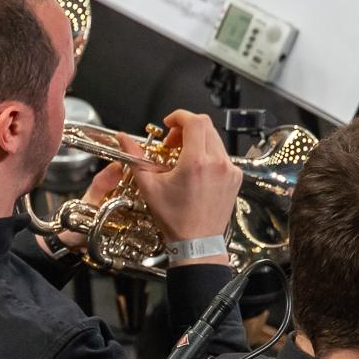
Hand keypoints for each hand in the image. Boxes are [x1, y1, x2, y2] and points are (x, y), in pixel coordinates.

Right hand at [130, 110, 241, 245]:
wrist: (197, 242)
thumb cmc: (175, 219)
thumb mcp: (149, 186)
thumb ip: (135, 157)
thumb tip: (124, 139)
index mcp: (196, 162)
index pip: (194, 121)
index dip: (179, 116)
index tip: (169, 123)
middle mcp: (216, 163)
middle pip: (205, 126)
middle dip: (186, 128)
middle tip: (172, 143)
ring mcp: (229, 170)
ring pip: (214, 140)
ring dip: (197, 141)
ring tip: (183, 158)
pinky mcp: (235, 178)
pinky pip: (222, 156)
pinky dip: (208, 156)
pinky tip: (196, 171)